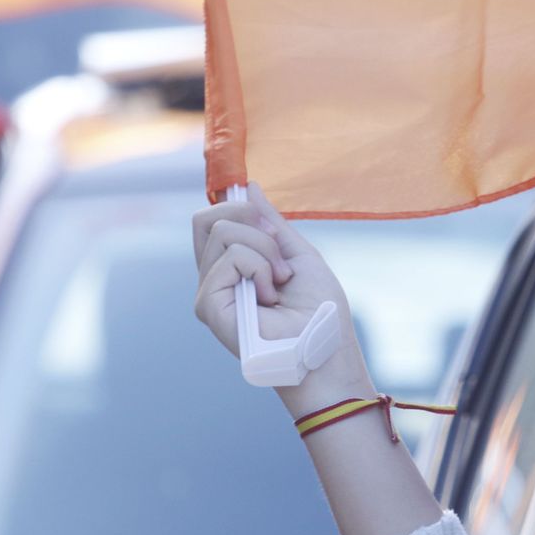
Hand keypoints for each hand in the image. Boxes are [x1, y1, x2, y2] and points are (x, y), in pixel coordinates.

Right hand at [192, 182, 374, 413]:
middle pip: (209, 219)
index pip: (210, 219)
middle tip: (280, 260)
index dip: (237, 208)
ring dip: (265, 251)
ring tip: (279, 284)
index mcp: (231, 266)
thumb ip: (269, 223)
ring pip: (222, 233)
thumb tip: (248, 187)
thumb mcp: (297, 253)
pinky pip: (229, 257)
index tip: (271, 227)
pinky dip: (260, 267)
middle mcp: (213, 278)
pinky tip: (270, 298)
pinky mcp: (208, 306)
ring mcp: (209, 292)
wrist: (326, 347)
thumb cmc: (319, 310)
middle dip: (255, 226)